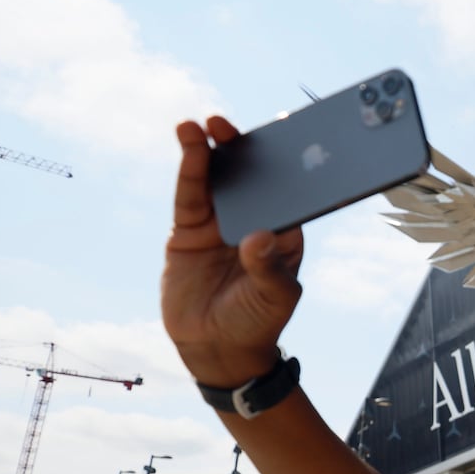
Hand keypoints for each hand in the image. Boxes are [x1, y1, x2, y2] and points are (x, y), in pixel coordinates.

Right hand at [164, 118, 303, 387]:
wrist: (216, 347)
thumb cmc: (256, 322)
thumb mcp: (272, 298)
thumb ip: (267, 268)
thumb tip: (260, 238)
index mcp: (284, 231)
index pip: (287, 189)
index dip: (284, 161)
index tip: (282, 132)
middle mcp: (253, 219)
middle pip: (249, 176)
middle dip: (241, 148)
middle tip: (231, 126)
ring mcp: (220, 222)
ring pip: (216, 179)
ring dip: (208, 151)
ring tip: (200, 126)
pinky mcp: (189, 229)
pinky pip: (190, 194)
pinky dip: (189, 169)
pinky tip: (188, 145)